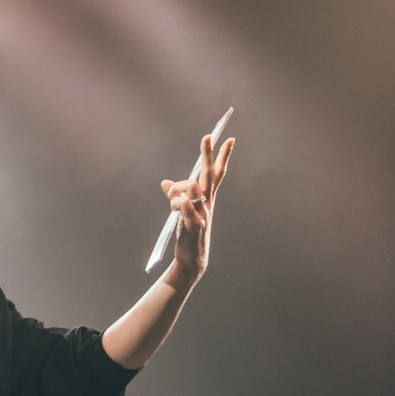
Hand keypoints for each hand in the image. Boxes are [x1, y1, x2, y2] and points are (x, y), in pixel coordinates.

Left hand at [161, 132, 234, 283]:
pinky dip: (180, 204)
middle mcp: (208, 203)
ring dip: (176, 191)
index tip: (229, 139)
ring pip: (191, 187)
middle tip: (208, 136)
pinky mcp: (194, 225)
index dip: (222, 157)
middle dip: (208, 155)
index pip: (216, 174)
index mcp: (206, 199)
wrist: (191, 259)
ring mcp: (203, 213)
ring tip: (172, 205)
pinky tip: (176, 208)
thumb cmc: (188, 234)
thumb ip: (176, 196)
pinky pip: (187, 208)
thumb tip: (165, 182)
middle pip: (209, 175)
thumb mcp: (182, 212)